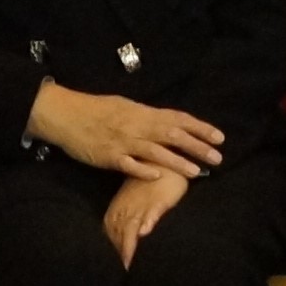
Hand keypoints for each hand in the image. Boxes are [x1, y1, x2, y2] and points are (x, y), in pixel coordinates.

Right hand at [28, 82, 227, 179]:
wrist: (66, 114)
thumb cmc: (96, 109)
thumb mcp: (125, 107)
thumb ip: (147, 117)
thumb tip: (169, 123)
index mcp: (142, 112)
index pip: (177, 119)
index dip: (200, 128)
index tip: (220, 137)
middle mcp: (136, 126)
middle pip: (172, 135)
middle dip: (197, 146)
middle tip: (218, 158)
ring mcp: (123, 142)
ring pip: (154, 151)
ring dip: (176, 161)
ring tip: (196, 172)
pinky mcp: (108, 157)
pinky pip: (127, 165)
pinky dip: (142, 170)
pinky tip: (157, 178)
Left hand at [102, 169, 190, 265]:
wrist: (166, 158)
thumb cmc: (150, 181)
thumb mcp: (133, 198)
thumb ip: (127, 216)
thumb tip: (125, 236)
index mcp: (119, 207)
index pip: (111, 234)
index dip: (112, 251)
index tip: (115, 268)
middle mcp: (127, 207)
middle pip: (119, 235)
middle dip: (119, 254)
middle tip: (122, 273)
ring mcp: (143, 204)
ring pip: (132, 227)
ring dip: (129, 245)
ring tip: (129, 263)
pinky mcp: (160, 200)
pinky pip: (153, 212)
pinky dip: (148, 221)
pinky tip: (146, 231)